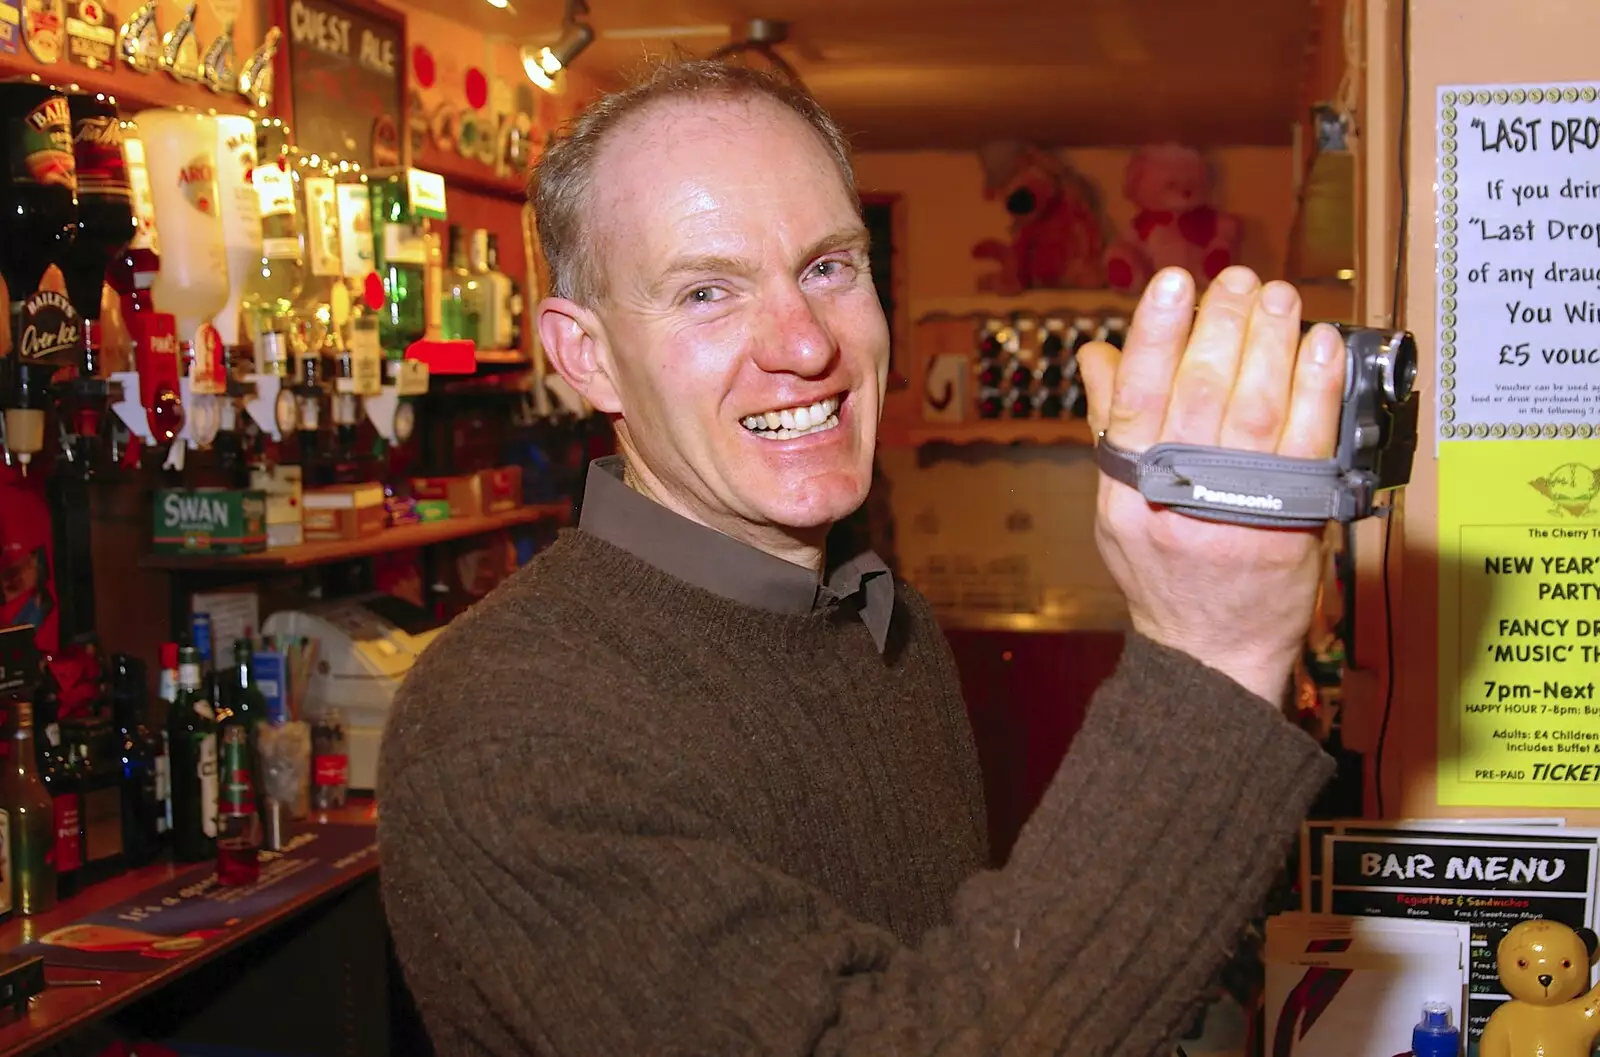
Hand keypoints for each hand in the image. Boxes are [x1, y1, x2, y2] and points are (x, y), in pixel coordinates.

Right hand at [1077, 266, 1345, 703]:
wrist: (1211, 652)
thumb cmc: (1162, 574)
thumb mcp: (1117, 504)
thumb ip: (1112, 426)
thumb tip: (1097, 354)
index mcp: (1127, 489)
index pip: (1135, 398)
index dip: (1154, 335)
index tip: (1173, 282)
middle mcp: (1176, 499)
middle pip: (1199, 394)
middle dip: (1221, 325)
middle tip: (1239, 279)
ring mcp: (1236, 512)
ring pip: (1256, 409)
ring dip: (1271, 344)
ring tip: (1279, 297)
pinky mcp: (1291, 523)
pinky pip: (1308, 442)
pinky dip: (1316, 388)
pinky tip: (1320, 347)